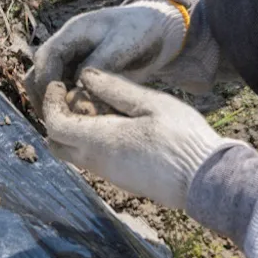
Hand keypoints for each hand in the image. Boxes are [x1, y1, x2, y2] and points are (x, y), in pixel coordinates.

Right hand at [24, 0, 216, 104]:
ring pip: (49, 86)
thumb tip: (79, 89)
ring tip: (68, 126)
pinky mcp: (83, 75)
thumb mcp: (123, 43)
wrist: (158, 27)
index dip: (46, 82)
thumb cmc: (141, 29)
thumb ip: (101, 63)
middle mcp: (67, 47)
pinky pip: (67, 93)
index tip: (57, 105)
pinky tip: (83, 123)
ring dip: (54, 104)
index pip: (46, 58)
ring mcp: (73, 61)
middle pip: (39, 73)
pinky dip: (70, 107)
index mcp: (73, 33)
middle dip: (44, 98)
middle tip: (57, 123)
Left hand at [40, 69, 224, 210]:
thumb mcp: (151, 103)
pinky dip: (90, 139)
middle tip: (73, 95)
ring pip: (74, 153)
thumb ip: (115, 89)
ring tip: (98, 105)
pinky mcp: (122, 179)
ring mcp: (110, 174)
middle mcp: (98, 162)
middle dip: (57, 117)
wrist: (206, 181)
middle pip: (57, 144)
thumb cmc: (182, 138)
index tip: (61, 84)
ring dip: (75, 129)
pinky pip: (92, 159)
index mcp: (100, 141)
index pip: (54, 125)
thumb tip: (85, 76)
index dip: (51, 102)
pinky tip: (115, 122)